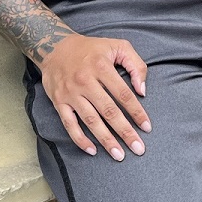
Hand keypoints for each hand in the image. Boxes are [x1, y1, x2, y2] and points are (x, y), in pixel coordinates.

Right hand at [37, 34, 150, 160]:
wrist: (54, 47)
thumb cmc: (91, 49)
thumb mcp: (117, 46)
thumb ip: (136, 65)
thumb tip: (142, 91)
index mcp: (102, 67)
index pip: (124, 95)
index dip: (136, 112)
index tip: (147, 127)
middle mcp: (86, 81)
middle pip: (109, 111)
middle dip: (125, 132)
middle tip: (138, 149)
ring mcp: (71, 93)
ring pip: (91, 121)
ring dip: (106, 140)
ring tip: (119, 155)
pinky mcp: (59, 102)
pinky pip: (69, 124)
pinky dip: (80, 139)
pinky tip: (92, 150)